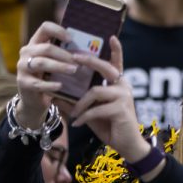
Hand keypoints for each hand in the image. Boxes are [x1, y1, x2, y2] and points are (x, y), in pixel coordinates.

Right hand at [16, 21, 76, 126]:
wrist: (35, 98)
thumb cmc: (50, 76)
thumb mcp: (56, 62)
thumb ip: (66, 54)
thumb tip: (90, 49)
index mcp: (36, 42)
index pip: (45, 28)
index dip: (58, 30)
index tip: (71, 39)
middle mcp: (27, 52)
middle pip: (46, 48)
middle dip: (64, 54)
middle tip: (79, 61)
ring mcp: (22, 67)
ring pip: (42, 63)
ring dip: (59, 66)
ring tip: (73, 70)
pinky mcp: (22, 82)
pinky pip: (38, 83)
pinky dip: (50, 85)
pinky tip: (60, 86)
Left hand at [69, 37, 149, 161]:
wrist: (127, 146)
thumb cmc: (110, 126)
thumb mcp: (90, 112)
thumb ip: (76, 103)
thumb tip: (55, 96)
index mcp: (118, 84)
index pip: (117, 64)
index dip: (116, 50)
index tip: (111, 36)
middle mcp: (123, 87)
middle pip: (105, 68)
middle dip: (89, 61)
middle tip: (73, 57)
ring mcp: (123, 97)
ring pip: (95, 91)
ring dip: (80, 104)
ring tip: (73, 114)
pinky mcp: (121, 109)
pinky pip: (96, 108)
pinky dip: (84, 116)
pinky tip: (77, 124)